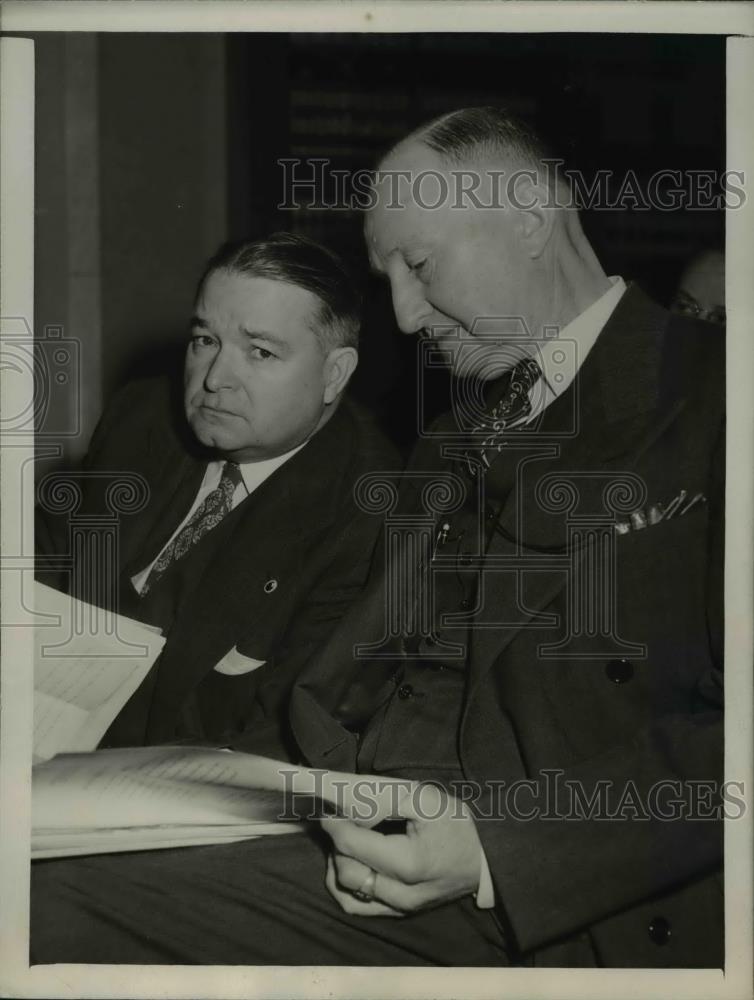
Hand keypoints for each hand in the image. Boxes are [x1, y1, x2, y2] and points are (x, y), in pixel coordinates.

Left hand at [321, 781, 481, 916]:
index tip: (327, 808)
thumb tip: (349, 801)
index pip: (352, 844)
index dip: (334, 824)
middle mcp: (402, 893)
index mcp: (409, 863)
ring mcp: (400, 908)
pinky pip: (357, 906)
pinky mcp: (399, 913)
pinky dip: (345, 885)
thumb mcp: (427, 800)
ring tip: (345, 841)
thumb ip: (387, 798)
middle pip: (346, 870)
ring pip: (347, 892)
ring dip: (338, 864)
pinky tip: (350, 862)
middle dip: (335, 843)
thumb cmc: (457, 826)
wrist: (485, 859)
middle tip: (338, 820)